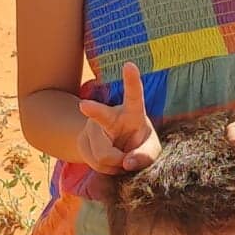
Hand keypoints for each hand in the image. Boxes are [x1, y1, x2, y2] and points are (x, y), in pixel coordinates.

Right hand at [76, 61, 158, 175]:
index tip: (129, 64)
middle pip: (101, 114)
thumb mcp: (151, 150)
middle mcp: (110, 117)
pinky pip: (98, 165)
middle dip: (93, 110)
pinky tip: (110, 163)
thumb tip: (126, 162)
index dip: (132, 80)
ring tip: (121, 159)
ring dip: (116, 165)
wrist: (114, 152)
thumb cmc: (139, 145)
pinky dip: (108, 170)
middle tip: (84, 105)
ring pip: (104, 154)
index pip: (134, 94)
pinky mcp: (85, 144)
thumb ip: (146, 156)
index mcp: (132, 112)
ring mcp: (95, 130)